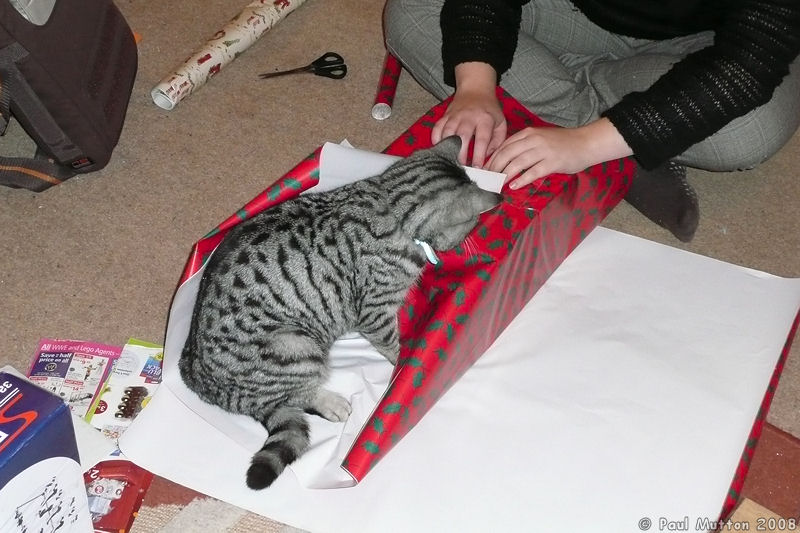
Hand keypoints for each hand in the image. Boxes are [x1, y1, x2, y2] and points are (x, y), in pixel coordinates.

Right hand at [431, 62, 505, 166]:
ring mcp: (455, 116)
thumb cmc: (489, 109)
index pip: (482, 139)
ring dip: (447, 148)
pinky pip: (437, 128)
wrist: (475, 89)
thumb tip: (487, 157)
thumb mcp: (501, 122)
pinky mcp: (445, 116)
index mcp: (485, 119)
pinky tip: (439, 149)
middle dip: (461, 154)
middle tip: (461, 168)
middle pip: (462, 136)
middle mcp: (469, 117)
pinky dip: (436, 139)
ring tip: (449, 161)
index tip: (477, 168)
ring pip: (447, 133)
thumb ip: (497, 141)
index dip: (478, 155)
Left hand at [486, 118, 632, 188]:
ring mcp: (543, 150)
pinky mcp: (552, 162)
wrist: (586, 143)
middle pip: (507, 154)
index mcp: (529, 133)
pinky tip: (514, 186)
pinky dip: (521, 180)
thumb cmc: (563, 143)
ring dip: (505, 175)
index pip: (505, 145)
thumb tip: (505, 161)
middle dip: (495, 168)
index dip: (493, 159)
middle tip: (488, 180)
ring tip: (497, 184)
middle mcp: (534, 139)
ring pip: (517, 163)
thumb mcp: (540, 138)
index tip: (485, 170)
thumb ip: (524, 146)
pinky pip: (533, 172)